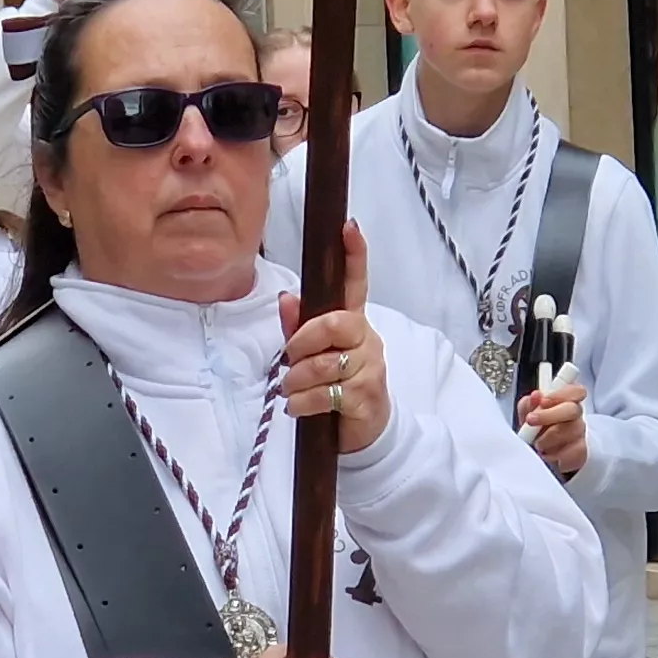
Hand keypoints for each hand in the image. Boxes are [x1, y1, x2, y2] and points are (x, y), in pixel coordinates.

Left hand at [277, 224, 386, 453]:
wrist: (363, 430)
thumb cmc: (334, 385)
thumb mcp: (311, 355)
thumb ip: (297, 327)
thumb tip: (287, 297)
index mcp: (353, 322)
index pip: (356, 283)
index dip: (354, 255)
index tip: (349, 227)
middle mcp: (366, 339)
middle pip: (334, 324)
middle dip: (301, 342)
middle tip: (289, 359)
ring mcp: (370, 368)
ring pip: (324, 364)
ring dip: (296, 380)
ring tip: (290, 390)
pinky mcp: (366, 397)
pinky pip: (325, 394)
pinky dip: (301, 402)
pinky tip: (297, 407)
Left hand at [520, 380, 589, 473]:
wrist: (543, 454)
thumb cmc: (537, 430)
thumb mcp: (528, 414)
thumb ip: (529, 404)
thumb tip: (535, 396)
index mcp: (567, 400)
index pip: (575, 390)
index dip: (560, 394)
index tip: (542, 401)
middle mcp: (576, 415)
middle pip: (573, 410)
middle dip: (548, 415)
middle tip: (530, 420)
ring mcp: (580, 434)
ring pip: (570, 432)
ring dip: (547, 438)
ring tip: (537, 443)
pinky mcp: (581, 452)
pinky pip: (570, 452)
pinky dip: (554, 455)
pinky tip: (547, 454)